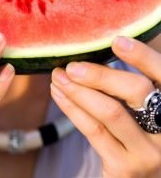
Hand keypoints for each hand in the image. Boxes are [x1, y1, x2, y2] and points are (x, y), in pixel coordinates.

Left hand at [51, 37, 160, 176]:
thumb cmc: (136, 134)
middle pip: (136, 91)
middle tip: (72, 66)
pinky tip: (58, 94)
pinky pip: (94, 130)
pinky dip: (72, 108)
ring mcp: (149, 151)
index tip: (116, 41)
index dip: (142, 56)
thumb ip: (127, 86)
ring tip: (58, 76)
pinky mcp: (126, 167)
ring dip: (78, 90)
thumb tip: (93, 55)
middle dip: (99, 74)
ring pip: (110, 111)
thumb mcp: (141, 109)